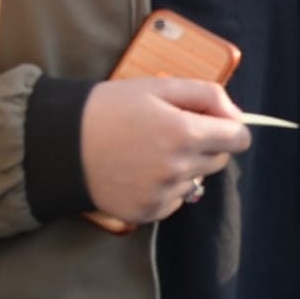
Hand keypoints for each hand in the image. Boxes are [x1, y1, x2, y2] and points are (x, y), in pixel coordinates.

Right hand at [80, 78, 249, 224]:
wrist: (60, 143)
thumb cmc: (110, 109)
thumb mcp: (159, 87)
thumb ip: (208, 94)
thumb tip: (237, 116)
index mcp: (185, 132)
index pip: (239, 139)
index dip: (230, 128)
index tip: (215, 123)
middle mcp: (178, 167)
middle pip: (220, 160)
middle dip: (207, 145)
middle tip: (173, 132)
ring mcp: (162, 193)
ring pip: (197, 181)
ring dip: (185, 167)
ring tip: (150, 151)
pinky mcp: (146, 211)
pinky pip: (175, 200)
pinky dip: (166, 188)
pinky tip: (140, 171)